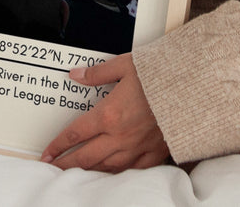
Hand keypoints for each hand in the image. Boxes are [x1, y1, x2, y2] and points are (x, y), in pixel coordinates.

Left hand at [40, 54, 168, 171]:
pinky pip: (131, 170)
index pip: (76, 134)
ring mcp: (137, 148)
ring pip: (106, 167)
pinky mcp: (154, 153)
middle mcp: (120, 136)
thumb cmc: (161, 76)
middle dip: (66, 164)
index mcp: (109, 114)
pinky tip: (111, 172)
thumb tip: (77, 75)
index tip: (48, 153)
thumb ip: (97, 73)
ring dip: (88, 171)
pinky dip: (117, 173)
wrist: (192, 88)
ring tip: (77, 173)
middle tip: (53, 168)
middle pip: (85, 157)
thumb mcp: (124, 66)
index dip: (58, 145)